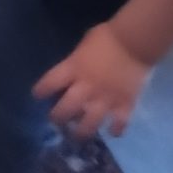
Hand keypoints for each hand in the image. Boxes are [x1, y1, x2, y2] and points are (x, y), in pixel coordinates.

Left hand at [35, 22, 150, 137]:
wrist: (135, 41)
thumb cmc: (108, 36)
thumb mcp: (83, 45)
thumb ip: (76, 61)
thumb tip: (73, 71)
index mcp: (74, 69)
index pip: (49, 83)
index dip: (41, 91)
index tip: (37, 96)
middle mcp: (86, 88)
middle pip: (65, 110)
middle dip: (58, 118)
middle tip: (57, 121)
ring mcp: (106, 99)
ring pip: (89, 124)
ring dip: (82, 132)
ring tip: (79, 135)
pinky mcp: (125, 104)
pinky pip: (119, 124)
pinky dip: (115, 130)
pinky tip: (112, 132)